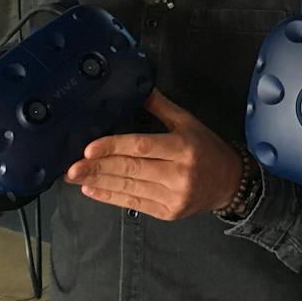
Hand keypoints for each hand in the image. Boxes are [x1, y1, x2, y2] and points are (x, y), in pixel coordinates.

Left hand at [65, 89, 241, 219]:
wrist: (231, 183)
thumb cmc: (208, 149)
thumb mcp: (189, 122)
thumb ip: (162, 106)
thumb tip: (137, 87)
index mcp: (183, 147)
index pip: (142, 146)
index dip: (113, 147)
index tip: (88, 148)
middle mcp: (178, 173)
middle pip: (131, 169)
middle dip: (98, 168)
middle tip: (70, 167)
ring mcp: (173, 196)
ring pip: (129, 188)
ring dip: (99, 182)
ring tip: (75, 177)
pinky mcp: (168, 213)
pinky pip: (134, 204)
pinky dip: (111, 197)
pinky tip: (92, 190)